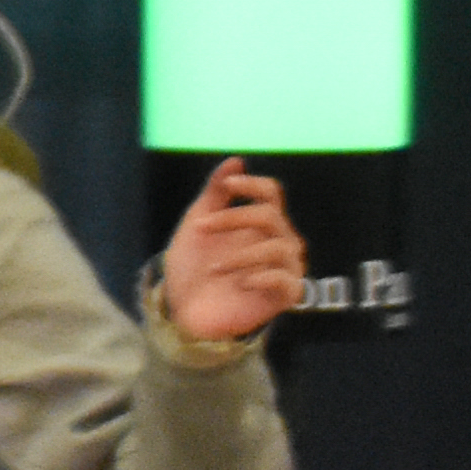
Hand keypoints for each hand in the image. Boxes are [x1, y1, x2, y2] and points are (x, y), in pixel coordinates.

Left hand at [158, 160, 306, 347]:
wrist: (183, 308)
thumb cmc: (193, 266)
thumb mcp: (197, 226)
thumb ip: (215, 194)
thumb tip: (235, 160)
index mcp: (261, 222)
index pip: (271, 194)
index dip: (252, 185)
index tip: (227, 187)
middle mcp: (279, 241)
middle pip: (269, 216)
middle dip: (232, 218)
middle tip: (200, 228)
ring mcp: (284, 268)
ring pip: (277, 248)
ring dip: (239, 254)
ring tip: (213, 268)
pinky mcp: (283, 296)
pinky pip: (287, 281)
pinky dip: (262, 277)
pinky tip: (241, 283)